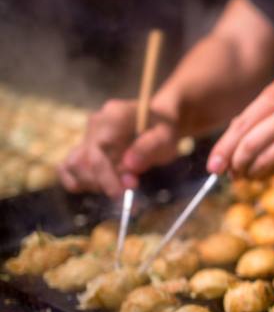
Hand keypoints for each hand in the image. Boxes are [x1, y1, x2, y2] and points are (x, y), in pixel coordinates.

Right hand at [59, 99, 178, 196]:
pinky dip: (78, 181)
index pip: (98, 151)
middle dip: (102, 183)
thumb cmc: (165, 128)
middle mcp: (95, 124)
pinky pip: (69, 166)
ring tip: (115, 190)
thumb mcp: (166, 136)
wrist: (160, 119)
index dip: (106, 177)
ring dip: (90, 184)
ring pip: (72, 165)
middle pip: (82, 161)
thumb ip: (149, 148)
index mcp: (114, 117)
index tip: (120, 195)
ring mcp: (88, 135)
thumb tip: (129, 166)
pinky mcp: (85, 147)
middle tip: (127, 192)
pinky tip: (99, 188)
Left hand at [206, 79, 273, 178]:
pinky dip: (268, 174)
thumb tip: (227, 148)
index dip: (223, 148)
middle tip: (229, 176)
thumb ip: (260, 119)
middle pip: (249, 142)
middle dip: (234, 163)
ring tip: (246, 178)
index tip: (213, 166)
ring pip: (265, 157)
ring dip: (251, 173)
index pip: (241, 124)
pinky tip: (263, 176)